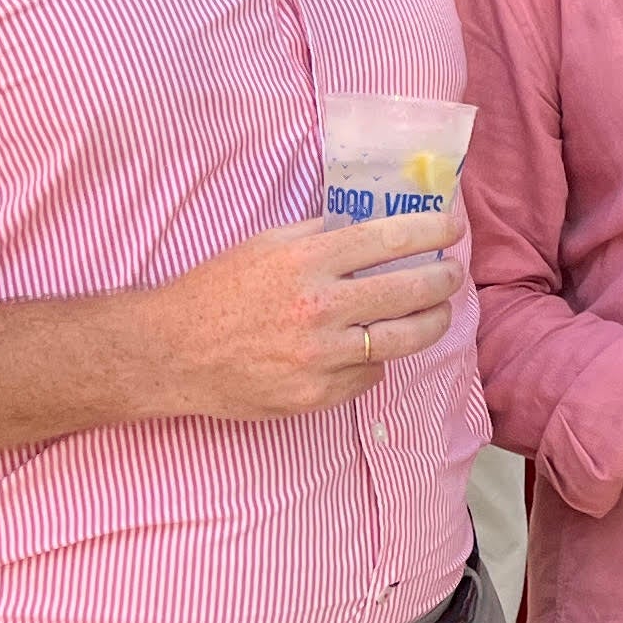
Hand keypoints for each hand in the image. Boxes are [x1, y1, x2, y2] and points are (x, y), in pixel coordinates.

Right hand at [142, 207, 470, 419]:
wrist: (169, 352)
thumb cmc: (216, 291)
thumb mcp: (265, 245)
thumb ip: (320, 234)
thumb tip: (375, 227)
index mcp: (307, 262)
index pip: (392, 239)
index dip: (434, 231)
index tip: (452, 228)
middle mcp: (319, 309)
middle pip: (412, 292)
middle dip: (444, 279)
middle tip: (452, 274)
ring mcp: (320, 357)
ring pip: (403, 340)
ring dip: (430, 323)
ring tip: (436, 313)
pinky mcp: (315, 395)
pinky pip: (369, 374)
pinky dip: (375, 360)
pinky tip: (370, 347)